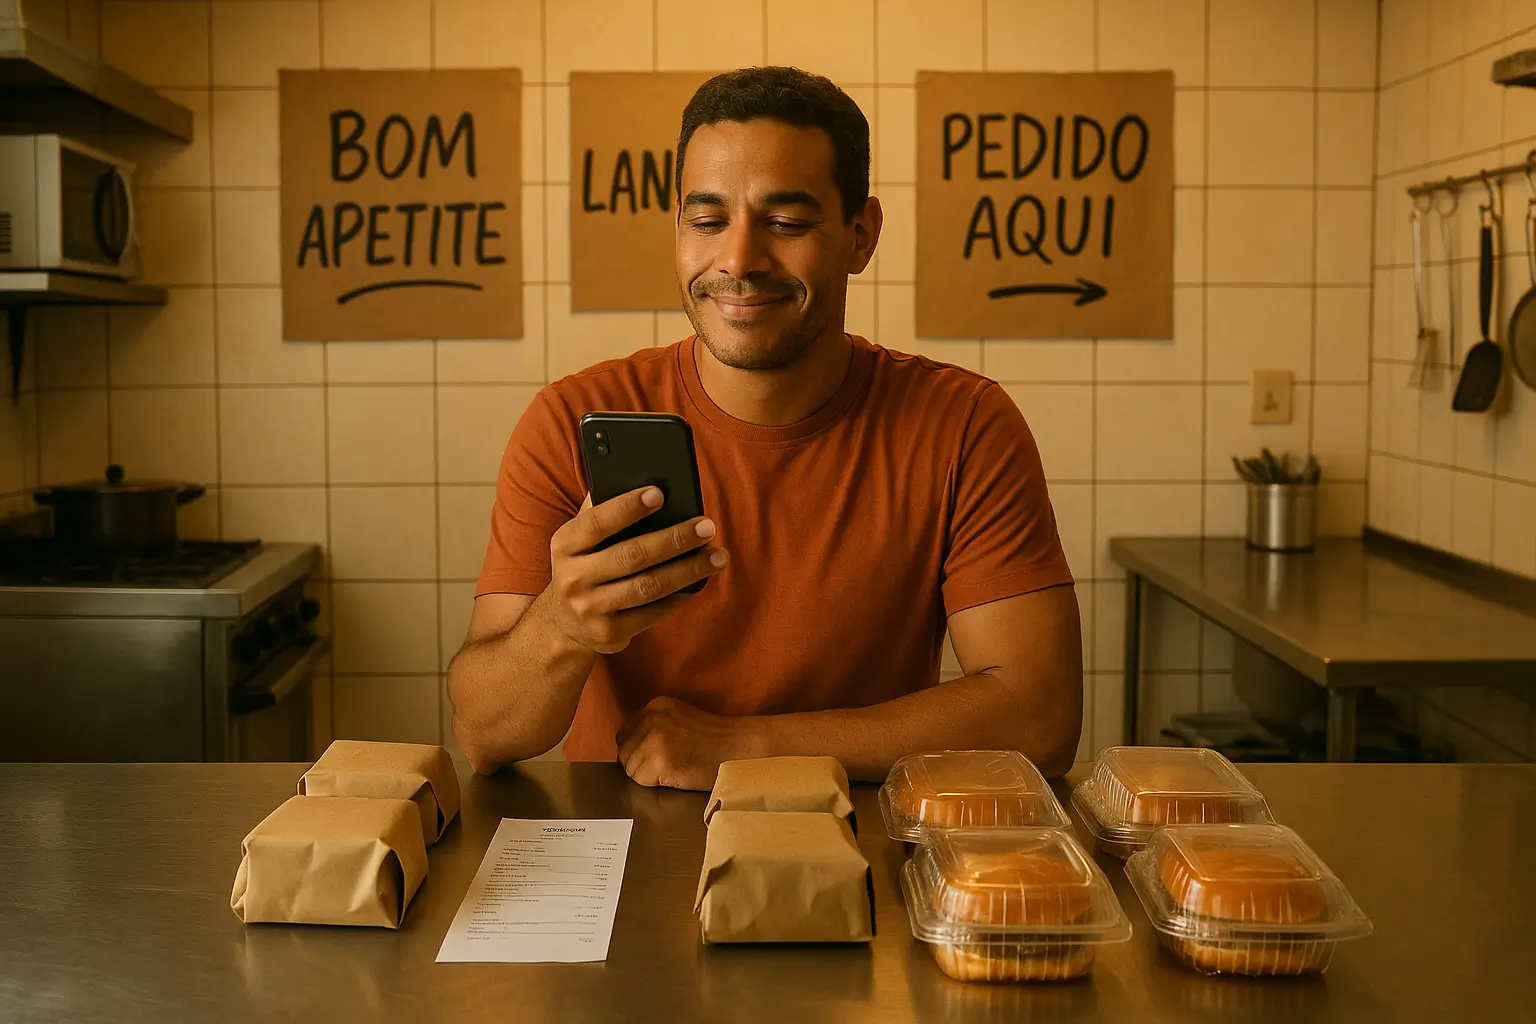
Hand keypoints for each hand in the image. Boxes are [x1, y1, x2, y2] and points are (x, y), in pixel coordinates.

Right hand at [545, 487, 727, 654]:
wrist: (563, 624)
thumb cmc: (584, 566)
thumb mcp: (579, 539)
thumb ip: (600, 510)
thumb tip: (635, 475)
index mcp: (565, 545)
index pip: (597, 522)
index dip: (628, 507)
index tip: (659, 493)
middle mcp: (573, 578)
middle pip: (632, 556)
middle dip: (674, 540)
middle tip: (706, 526)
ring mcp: (590, 609)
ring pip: (648, 586)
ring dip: (687, 570)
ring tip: (717, 556)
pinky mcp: (609, 633)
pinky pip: (653, 613)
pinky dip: (679, 597)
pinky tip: (699, 582)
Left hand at [616, 696, 761, 789]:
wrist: (741, 748)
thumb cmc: (716, 741)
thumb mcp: (680, 720)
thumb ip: (655, 727)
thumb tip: (632, 748)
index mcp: (655, 705)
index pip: (625, 733)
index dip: (637, 750)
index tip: (656, 757)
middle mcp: (651, 717)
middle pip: (624, 752)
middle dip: (640, 764)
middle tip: (667, 767)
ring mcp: (654, 738)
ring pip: (630, 769)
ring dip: (647, 776)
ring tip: (674, 770)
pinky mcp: (659, 760)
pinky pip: (641, 781)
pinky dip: (655, 784)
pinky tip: (676, 776)